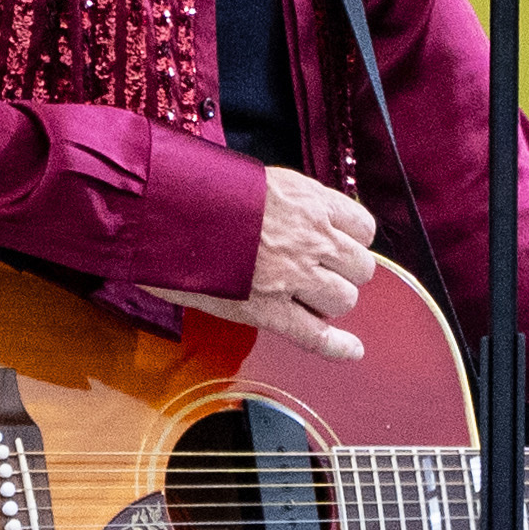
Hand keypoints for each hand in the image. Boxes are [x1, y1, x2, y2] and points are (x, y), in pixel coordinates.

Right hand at [146, 167, 377, 361]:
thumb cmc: (200, 189)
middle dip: (342, 271)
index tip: (337, 242)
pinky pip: (315, 335)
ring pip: (343, 300)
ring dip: (329, 300)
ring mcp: (293, 278)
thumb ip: (285, 199)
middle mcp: (311, 239)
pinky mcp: (269, 310)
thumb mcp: (254, 179)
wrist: (166, 209)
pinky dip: (336, 346)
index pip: (362, 226)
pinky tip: (351, 351)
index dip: (352, 238)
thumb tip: (289, 212)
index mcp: (309, 202)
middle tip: (317, 271)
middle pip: (359, 267)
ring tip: (304, 296)